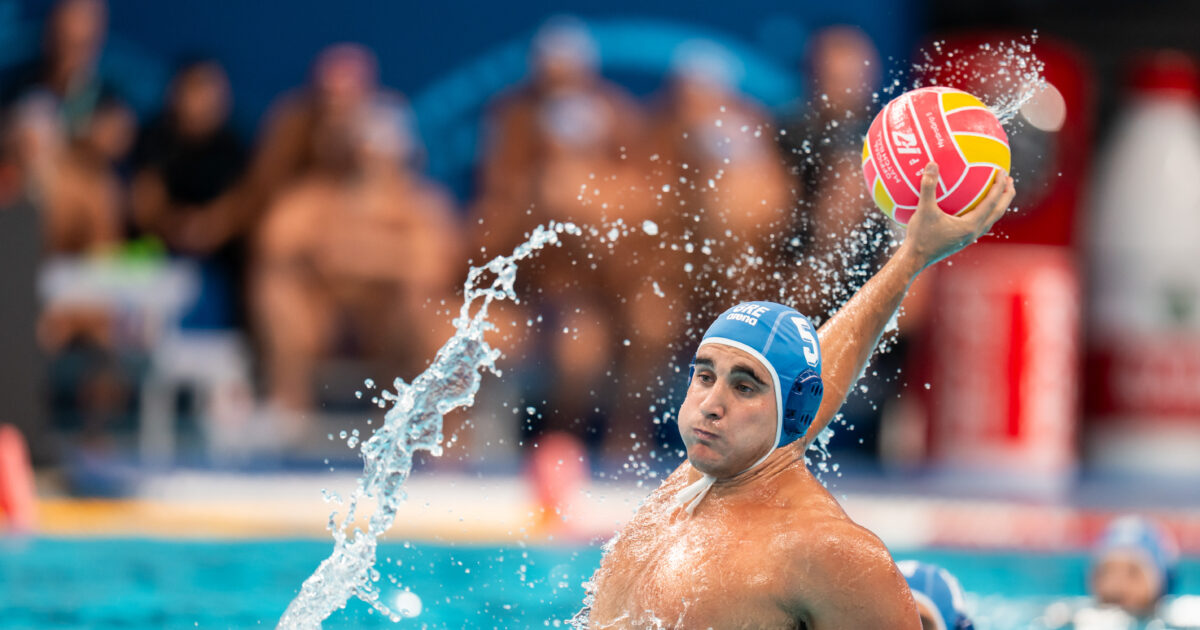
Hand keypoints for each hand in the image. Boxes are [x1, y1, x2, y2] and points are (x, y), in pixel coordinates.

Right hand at [899, 162, 1014, 270]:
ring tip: (999, 194)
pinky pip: (979, 223)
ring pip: (990, 219)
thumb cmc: (920, 236)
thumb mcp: (923, 210)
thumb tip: (931, 164)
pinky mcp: (962, 240)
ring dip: (997, 205)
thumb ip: (928, 187)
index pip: (991, 203)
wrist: (914, 259)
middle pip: (997, 212)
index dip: (998, 186)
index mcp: (970, 225)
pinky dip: (984, 212)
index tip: (1003, 172)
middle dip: (1005, 196)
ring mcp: (969, 237)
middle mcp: (974, 232)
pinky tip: (975, 207)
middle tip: (1010, 181)